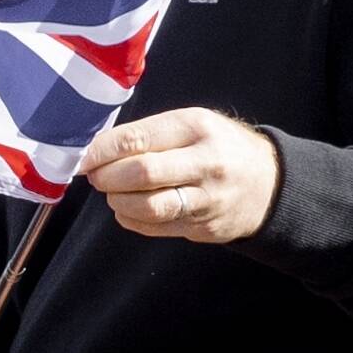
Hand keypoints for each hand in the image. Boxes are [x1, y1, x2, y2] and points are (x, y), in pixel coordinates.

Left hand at [79, 107, 278, 241]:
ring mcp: (207, 199)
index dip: (102, 150)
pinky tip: (128, 208)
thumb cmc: (218, 146)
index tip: (84, 156)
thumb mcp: (191, 124)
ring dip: (118, 201)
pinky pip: (156, 228)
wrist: (269, 183)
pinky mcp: (204, 227)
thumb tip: (97, 150)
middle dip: (107, 176)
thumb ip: (148, 134)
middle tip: (96, 175)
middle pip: (141, 174)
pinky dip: (131, 219)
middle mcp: (205, 163)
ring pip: (148, 206)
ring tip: (113, 192)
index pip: (138, 139)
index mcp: (197, 128)